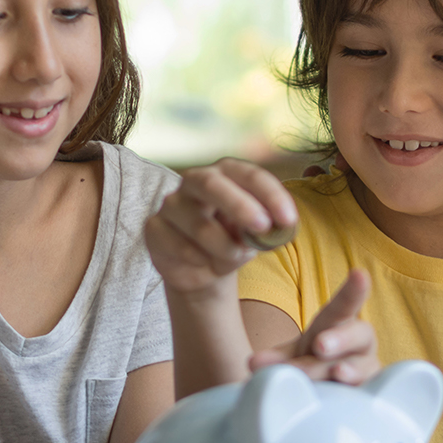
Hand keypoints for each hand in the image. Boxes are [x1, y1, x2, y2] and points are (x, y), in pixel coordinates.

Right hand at [144, 159, 298, 295]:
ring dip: (225, 250)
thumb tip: (271, 231)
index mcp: (225, 173)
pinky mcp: (154, 228)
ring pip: (200, 227)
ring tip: (233, 258)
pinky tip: (204, 263)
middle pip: (213, 186)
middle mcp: (195, 181)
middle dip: (241, 207)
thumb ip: (264, 229)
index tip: (288, 220)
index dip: (270, 195)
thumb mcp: (255, 235)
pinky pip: (181, 248)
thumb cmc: (233, 241)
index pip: (249, 174)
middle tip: (263, 228)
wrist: (202, 268)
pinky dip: (200, 262)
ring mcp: (171, 204)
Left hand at [248, 268, 377, 384]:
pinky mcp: (370, 394)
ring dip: (347, 370)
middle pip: (358, 335)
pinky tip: (351, 397)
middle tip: (320, 344)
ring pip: (361, 367)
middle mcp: (359, 344)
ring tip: (337, 372)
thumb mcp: (290, 357)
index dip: (353, 291)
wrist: (325, 392)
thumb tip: (254, 363)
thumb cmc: (309, 364)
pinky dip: (356, 394)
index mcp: (338, 325)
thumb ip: (274, 359)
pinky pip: (367, 393)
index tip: (359, 274)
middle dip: (340, 338)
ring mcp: (368, 370)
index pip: (344, 306)